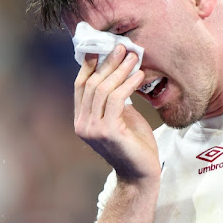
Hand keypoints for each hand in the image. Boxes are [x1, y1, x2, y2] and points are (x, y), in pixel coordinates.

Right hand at [74, 45, 160, 181]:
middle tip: (123, 48)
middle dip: (108, 63)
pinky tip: (139, 76)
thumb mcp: (122, 118)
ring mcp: (93, 129)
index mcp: (82, 121)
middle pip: (92, 84)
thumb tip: (118, 74)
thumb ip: (115, 101)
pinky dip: (128, 84)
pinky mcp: (108, 132)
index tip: (103, 48)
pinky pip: (117, 100)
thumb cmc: (135, 147)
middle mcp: (83, 125)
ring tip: (134, 58)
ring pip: (103, 90)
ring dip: (119, 70)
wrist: (141, 175)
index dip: (91, 65)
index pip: (81, 86)